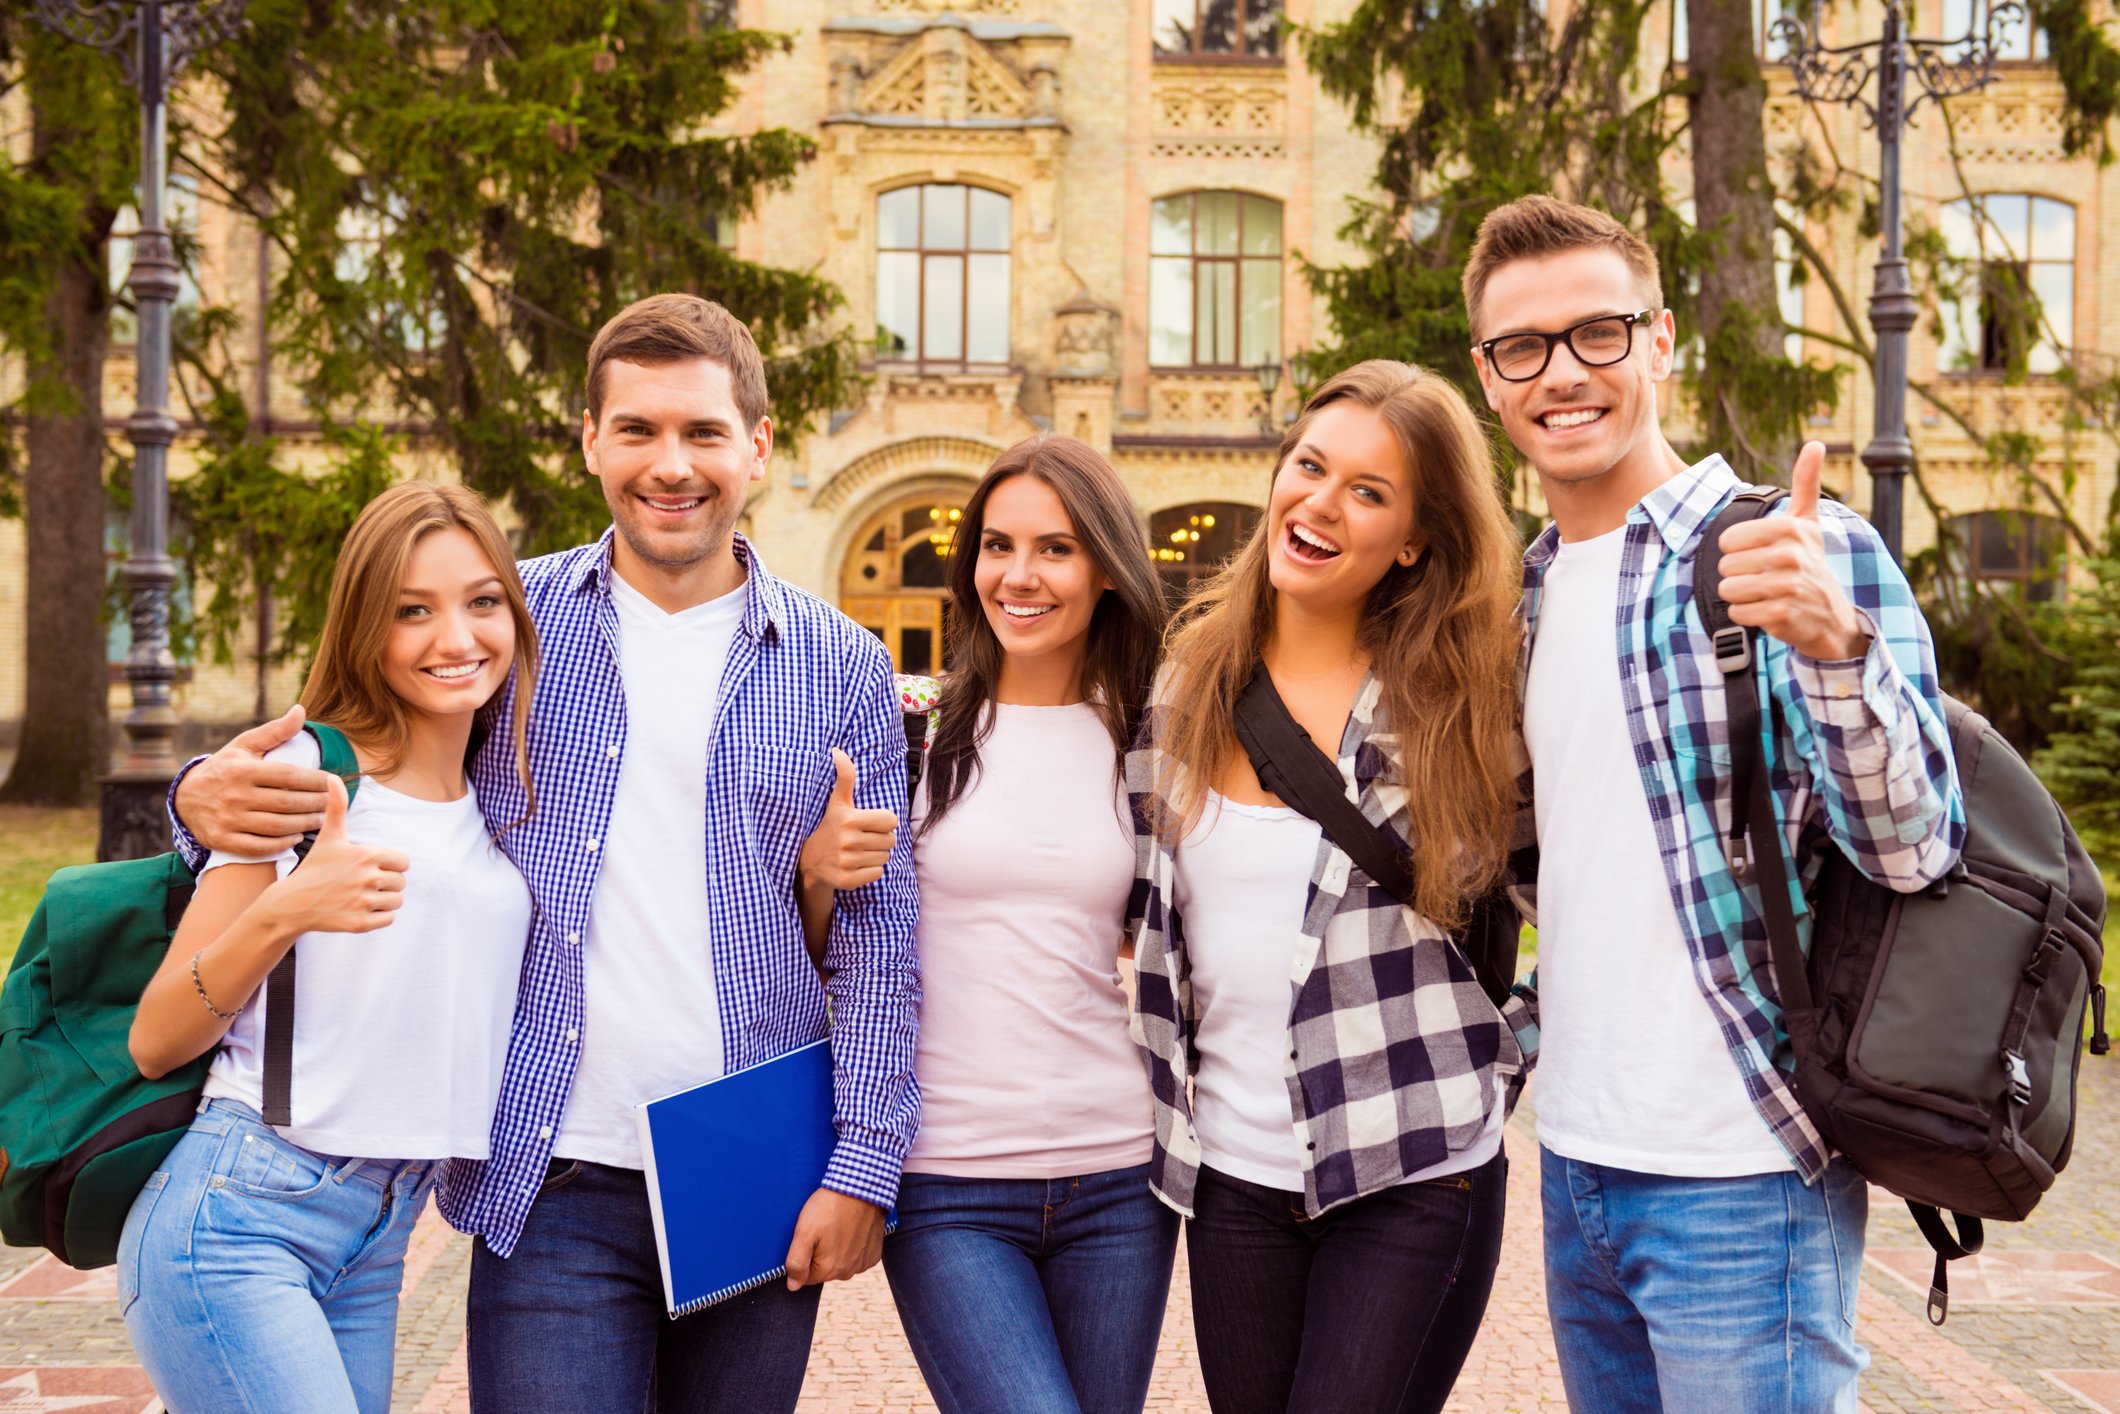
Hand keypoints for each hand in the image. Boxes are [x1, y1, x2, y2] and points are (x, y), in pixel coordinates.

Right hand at [176, 705, 335, 854]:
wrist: (185, 798)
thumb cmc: (225, 768)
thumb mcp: (245, 746)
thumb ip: (275, 731)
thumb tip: (300, 710)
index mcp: (243, 770)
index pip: (289, 775)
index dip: (316, 780)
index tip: (333, 782)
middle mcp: (235, 795)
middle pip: (287, 802)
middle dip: (316, 803)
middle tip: (333, 803)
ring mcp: (228, 820)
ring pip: (277, 826)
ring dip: (305, 824)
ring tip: (322, 819)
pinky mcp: (222, 840)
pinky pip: (258, 847)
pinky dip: (281, 845)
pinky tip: (297, 837)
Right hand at [262, 775, 409, 935]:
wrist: (291, 905)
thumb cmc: (314, 868)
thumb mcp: (328, 837)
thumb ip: (336, 807)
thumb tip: (333, 777)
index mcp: (367, 855)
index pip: (404, 862)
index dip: (390, 864)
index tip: (370, 866)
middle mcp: (368, 878)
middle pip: (401, 882)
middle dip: (386, 883)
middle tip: (362, 883)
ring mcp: (364, 902)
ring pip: (397, 901)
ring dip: (384, 900)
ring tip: (360, 896)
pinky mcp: (360, 923)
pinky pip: (389, 919)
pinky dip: (378, 917)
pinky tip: (358, 909)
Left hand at [783, 1187, 885, 1288]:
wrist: (862, 1188)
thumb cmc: (830, 1207)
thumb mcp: (804, 1232)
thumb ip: (796, 1263)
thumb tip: (793, 1286)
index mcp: (828, 1270)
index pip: (806, 1276)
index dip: (804, 1255)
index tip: (810, 1236)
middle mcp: (847, 1272)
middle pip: (825, 1270)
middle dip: (821, 1253)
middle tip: (824, 1228)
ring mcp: (863, 1263)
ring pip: (842, 1264)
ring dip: (838, 1250)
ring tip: (838, 1226)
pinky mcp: (874, 1254)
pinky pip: (857, 1258)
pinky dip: (854, 1247)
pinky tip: (852, 1229)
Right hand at [797, 750, 897, 893]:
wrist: (809, 861)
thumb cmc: (830, 826)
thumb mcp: (837, 802)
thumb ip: (845, 777)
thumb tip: (838, 750)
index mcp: (850, 819)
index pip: (891, 820)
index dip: (883, 822)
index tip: (869, 823)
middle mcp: (848, 841)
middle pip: (890, 840)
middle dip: (880, 839)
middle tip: (863, 838)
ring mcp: (847, 862)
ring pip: (885, 857)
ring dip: (876, 855)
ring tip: (858, 851)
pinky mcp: (847, 880)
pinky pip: (878, 873)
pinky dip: (871, 871)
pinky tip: (856, 865)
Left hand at [1716, 442, 1871, 661]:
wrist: (1831, 616)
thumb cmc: (1810, 562)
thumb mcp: (1808, 522)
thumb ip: (1805, 483)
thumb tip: (1816, 443)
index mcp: (1790, 529)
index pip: (1727, 540)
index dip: (1737, 550)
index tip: (1762, 553)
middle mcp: (1791, 556)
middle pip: (1725, 565)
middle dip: (1739, 574)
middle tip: (1766, 576)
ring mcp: (1787, 586)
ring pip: (1728, 588)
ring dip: (1741, 595)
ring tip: (1765, 593)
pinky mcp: (1781, 615)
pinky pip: (1737, 612)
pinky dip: (1746, 614)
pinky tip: (1767, 610)